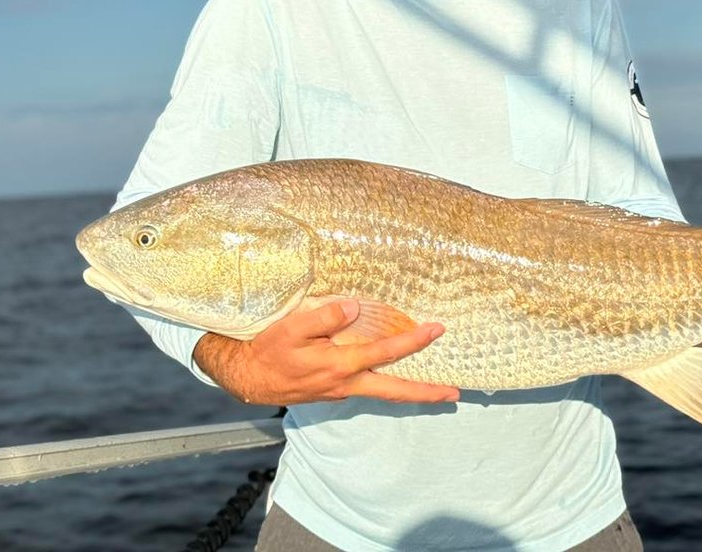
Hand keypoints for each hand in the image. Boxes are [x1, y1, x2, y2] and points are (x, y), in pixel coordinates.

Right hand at [194, 299, 459, 406]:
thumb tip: (354, 307)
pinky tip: (392, 372)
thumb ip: (323, 318)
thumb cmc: (268, 350)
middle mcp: (346, 383)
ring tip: (436, 387)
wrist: (246, 377)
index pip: (385, 352)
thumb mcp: (291, 328)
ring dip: (410, 389)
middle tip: (455, 394)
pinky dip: (386, 381)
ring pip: (382, 391)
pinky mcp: (334, 390)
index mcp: (340, 366)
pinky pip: (368, 385)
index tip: (436, 330)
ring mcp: (341, 390)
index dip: (413, 341)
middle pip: (394, 391)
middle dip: (426, 393)